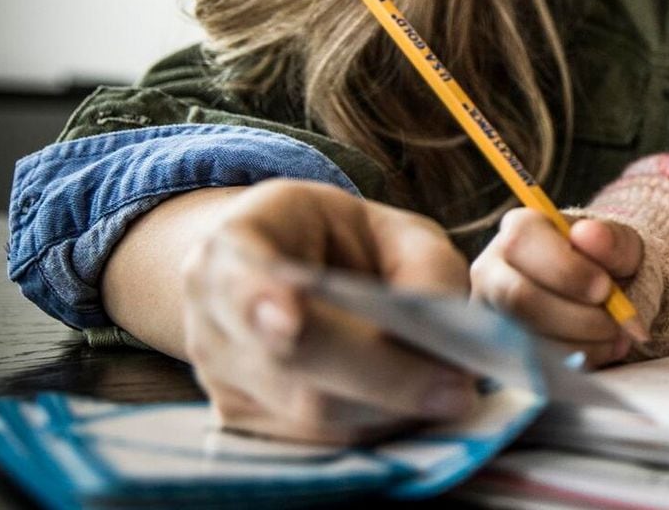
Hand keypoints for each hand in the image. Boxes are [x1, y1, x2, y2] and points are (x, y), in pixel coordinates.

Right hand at [179, 179, 474, 443]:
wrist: (289, 267)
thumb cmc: (349, 242)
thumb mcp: (395, 229)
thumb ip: (426, 269)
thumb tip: (446, 340)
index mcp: (238, 241)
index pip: (241, 277)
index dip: (262, 301)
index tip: (289, 323)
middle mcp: (211, 313)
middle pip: (292, 362)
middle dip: (382, 378)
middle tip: (457, 387)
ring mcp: (219, 374)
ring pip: (310, 413)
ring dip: (389, 409)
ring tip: (448, 392)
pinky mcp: (242, 422)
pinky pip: (317, 440)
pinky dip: (375, 426)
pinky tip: (413, 406)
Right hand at [470, 208, 643, 367]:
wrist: (601, 293)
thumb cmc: (605, 263)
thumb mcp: (620, 245)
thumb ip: (612, 239)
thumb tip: (589, 234)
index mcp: (519, 229)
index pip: (522, 243)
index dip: (565, 271)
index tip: (605, 288)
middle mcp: (491, 268)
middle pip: (518, 297)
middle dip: (575, 317)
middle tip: (614, 324)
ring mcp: (489, 311)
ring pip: (522, 335)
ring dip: (578, 344)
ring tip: (614, 338)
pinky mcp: (497, 346)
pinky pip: (528, 363)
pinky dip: (572, 361)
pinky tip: (600, 350)